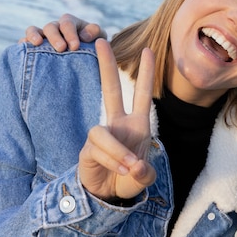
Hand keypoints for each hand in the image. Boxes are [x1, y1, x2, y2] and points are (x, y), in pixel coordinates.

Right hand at [19, 13, 106, 51]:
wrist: (87, 59)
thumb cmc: (94, 46)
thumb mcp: (99, 38)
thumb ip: (95, 32)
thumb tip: (84, 36)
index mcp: (70, 23)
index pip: (67, 23)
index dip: (70, 33)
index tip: (75, 46)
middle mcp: (55, 27)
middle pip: (50, 27)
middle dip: (55, 37)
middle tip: (61, 49)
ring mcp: (43, 36)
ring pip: (34, 30)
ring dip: (34, 35)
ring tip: (37, 44)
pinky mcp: (35, 46)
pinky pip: (25, 42)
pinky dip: (23, 44)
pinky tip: (24, 50)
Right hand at [78, 39, 156, 200]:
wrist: (108, 196)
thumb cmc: (129, 180)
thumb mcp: (144, 178)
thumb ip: (145, 174)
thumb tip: (136, 167)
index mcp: (137, 125)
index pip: (141, 94)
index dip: (146, 73)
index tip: (149, 50)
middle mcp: (118, 124)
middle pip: (110, 89)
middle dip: (107, 66)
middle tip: (100, 40)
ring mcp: (102, 135)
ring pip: (104, 134)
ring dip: (118, 153)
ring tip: (129, 168)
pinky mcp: (87, 148)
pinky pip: (97, 148)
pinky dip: (110, 159)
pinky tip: (116, 169)